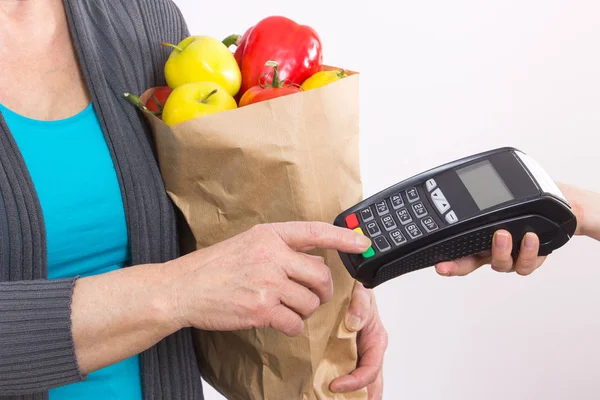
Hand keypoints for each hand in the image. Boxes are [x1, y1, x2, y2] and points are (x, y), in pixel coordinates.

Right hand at [165, 222, 371, 335]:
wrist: (183, 288)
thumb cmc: (214, 267)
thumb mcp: (248, 243)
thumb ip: (279, 247)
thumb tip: (313, 256)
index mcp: (269, 235)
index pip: (316, 232)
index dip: (344, 237)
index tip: (362, 242)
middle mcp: (271, 255)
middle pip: (320, 275)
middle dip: (324, 290)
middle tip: (315, 294)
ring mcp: (267, 283)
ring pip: (310, 302)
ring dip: (304, 310)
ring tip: (285, 307)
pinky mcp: (261, 309)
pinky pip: (295, 323)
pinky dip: (292, 326)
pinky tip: (278, 321)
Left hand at [330, 283, 387, 398]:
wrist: (349, 288)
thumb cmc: (359, 292)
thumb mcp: (361, 294)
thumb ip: (360, 306)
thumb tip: (354, 322)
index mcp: (376, 341)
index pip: (370, 370)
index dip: (355, 382)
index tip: (335, 385)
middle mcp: (369, 352)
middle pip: (370, 384)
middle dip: (362, 398)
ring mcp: (358, 355)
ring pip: (360, 383)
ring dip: (352, 395)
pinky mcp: (346, 355)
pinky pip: (346, 374)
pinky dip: (342, 386)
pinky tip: (329, 393)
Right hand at [434, 182, 593, 275]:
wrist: (563, 205)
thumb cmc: (531, 198)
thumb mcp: (504, 191)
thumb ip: (482, 190)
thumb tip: (459, 180)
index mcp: (479, 232)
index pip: (457, 248)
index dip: (446, 260)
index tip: (438, 264)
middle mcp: (491, 246)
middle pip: (468, 264)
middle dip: (455, 266)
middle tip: (447, 264)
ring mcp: (510, 254)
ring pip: (500, 265)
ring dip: (501, 252)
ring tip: (505, 234)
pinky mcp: (530, 257)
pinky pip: (526, 264)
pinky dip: (528, 253)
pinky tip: (531, 238)